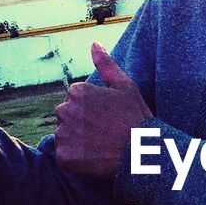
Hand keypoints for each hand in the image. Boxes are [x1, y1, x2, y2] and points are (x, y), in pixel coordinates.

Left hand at [55, 41, 152, 178]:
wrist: (142, 154)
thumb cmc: (136, 119)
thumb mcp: (126, 87)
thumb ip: (106, 64)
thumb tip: (94, 44)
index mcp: (78, 91)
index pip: (75, 99)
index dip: (92, 110)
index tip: (108, 118)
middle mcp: (65, 110)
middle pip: (67, 116)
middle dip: (81, 124)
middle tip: (104, 133)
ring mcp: (63, 134)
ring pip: (65, 136)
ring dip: (78, 142)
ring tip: (100, 146)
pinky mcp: (63, 156)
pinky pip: (64, 157)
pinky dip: (76, 160)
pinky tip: (94, 159)